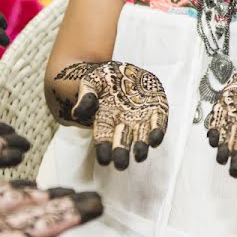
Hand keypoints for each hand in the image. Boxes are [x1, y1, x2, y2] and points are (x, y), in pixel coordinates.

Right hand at [53, 61, 168, 169]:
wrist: (125, 71)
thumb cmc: (105, 80)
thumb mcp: (92, 83)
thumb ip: (86, 97)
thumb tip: (77, 113)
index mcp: (105, 119)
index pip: (103, 137)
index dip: (104, 148)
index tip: (104, 159)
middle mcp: (124, 123)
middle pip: (122, 141)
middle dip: (122, 152)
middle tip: (121, 164)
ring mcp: (141, 119)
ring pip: (142, 136)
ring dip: (141, 146)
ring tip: (139, 155)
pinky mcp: (157, 110)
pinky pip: (159, 122)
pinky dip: (157, 131)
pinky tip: (155, 139)